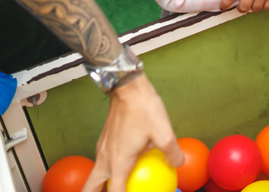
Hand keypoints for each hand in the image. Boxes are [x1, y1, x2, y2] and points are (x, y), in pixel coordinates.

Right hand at [81, 75, 182, 191]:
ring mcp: (102, 149)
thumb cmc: (144, 109)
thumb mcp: (164, 132)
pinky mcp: (104, 141)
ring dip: (99, 185)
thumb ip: (171, 152)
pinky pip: (101, 163)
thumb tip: (177, 163)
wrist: (128, 88)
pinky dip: (107, 172)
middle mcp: (105, 159)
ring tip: (116, 186)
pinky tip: (124, 166)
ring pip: (94, 176)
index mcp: (118, 163)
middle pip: (90, 189)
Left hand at [220, 0, 268, 11]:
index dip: (225, 4)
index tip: (223, 7)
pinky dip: (265, 6)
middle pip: (243, 7)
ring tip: (255, 3)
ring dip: (253, 7)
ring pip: (255, 9)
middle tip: (242, 5)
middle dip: (241, 8)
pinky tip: (265, 2)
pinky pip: (267, 7)